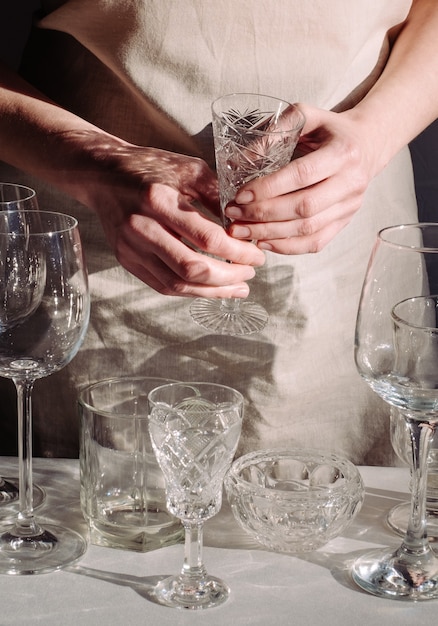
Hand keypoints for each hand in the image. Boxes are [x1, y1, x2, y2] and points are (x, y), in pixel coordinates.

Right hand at [78, 136, 265, 296]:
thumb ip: (217, 195)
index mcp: (159, 200)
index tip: (257, 255)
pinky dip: (190, 290)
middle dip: (228, 277)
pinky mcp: (127, 260)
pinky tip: (211, 288)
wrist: (102, 175)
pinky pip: (163, 285)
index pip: (207, 238)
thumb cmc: (148, 168)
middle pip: (192, 268)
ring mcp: (131, 248)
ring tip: (237, 288)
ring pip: (177, 283)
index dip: (237, 252)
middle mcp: (142, 228)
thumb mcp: (187, 168)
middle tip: (250, 274)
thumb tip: (245, 224)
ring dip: (212, 291)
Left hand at [224, 103, 378, 253]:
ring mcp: (350, 206)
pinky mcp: (344, 222)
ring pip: (308, 229)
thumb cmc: (330, 129)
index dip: (269, 188)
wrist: (367, 144)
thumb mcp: (306, 116)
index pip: (302, 175)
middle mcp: (351, 182)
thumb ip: (274, 133)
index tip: (240, 194)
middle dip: (264, 214)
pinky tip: (263, 242)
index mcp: (342, 152)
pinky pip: (314, 243)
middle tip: (234, 215)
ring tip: (241, 231)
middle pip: (304, 207)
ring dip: (270, 233)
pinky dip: (286, 247)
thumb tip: (239, 161)